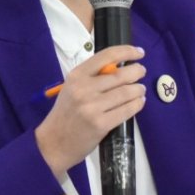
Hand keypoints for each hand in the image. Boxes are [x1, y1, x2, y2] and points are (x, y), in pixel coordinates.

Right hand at [34, 45, 146, 176]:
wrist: (53, 143)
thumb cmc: (65, 114)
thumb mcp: (72, 88)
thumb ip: (93, 77)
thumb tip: (120, 67)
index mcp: (76, 75)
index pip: (107, 56)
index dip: (127, 51)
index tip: (139, 52)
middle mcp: (84, 88)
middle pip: (121, 74)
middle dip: (137, 71)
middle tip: (141, 72)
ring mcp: (93, 107)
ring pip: (127, 92)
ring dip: (139, 90)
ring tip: (140, 90)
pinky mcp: (101, 124)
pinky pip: (127, 110)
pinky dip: (137, 104)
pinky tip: (138, 102)